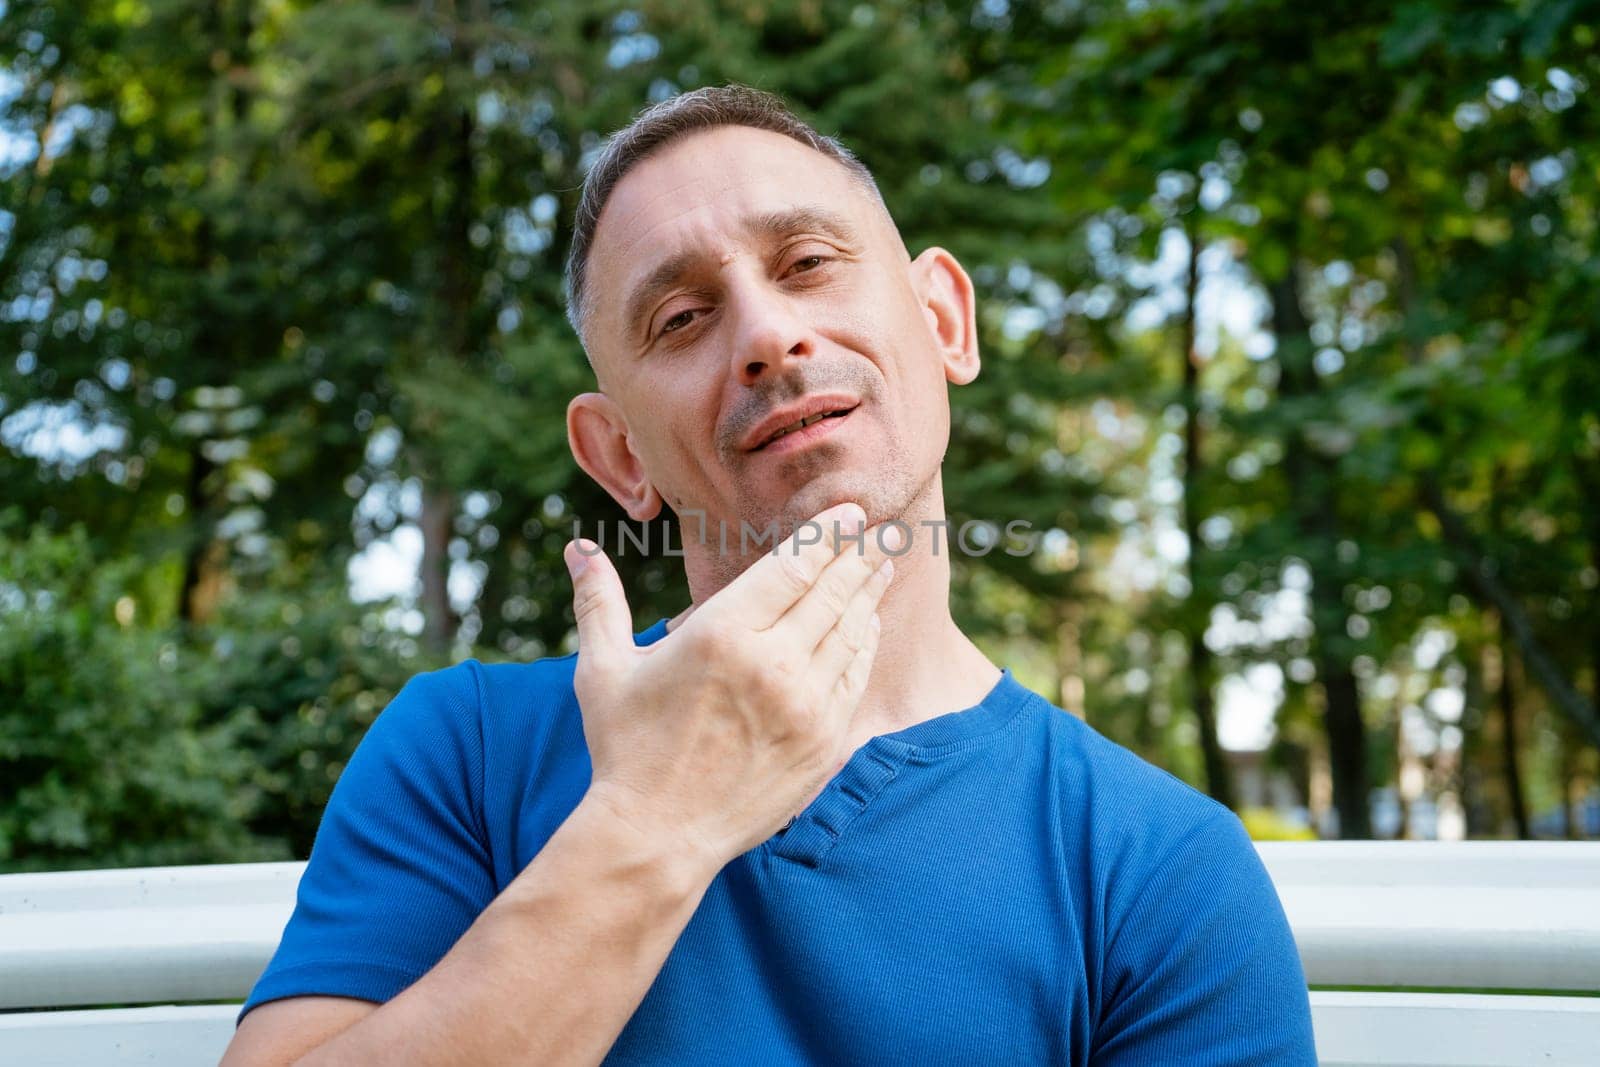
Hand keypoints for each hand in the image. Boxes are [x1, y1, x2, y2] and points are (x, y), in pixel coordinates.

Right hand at [565, 502, 896, 869]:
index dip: (826, 535)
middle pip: (832, 591)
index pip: (793, 567)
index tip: (848, 512)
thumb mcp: (603, 670)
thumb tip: (578, 548)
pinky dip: (865, 644)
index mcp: (721, 635)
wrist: (658, 836)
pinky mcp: (823, 742)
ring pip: (851, 632)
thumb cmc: (625, 749)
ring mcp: (805, 706)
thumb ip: (599, 601)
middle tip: (887, 528)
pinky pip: (855, 678)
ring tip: (882, 564)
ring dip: (869, 593)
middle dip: (861, 554)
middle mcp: (772, 664)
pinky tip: (867, 624)